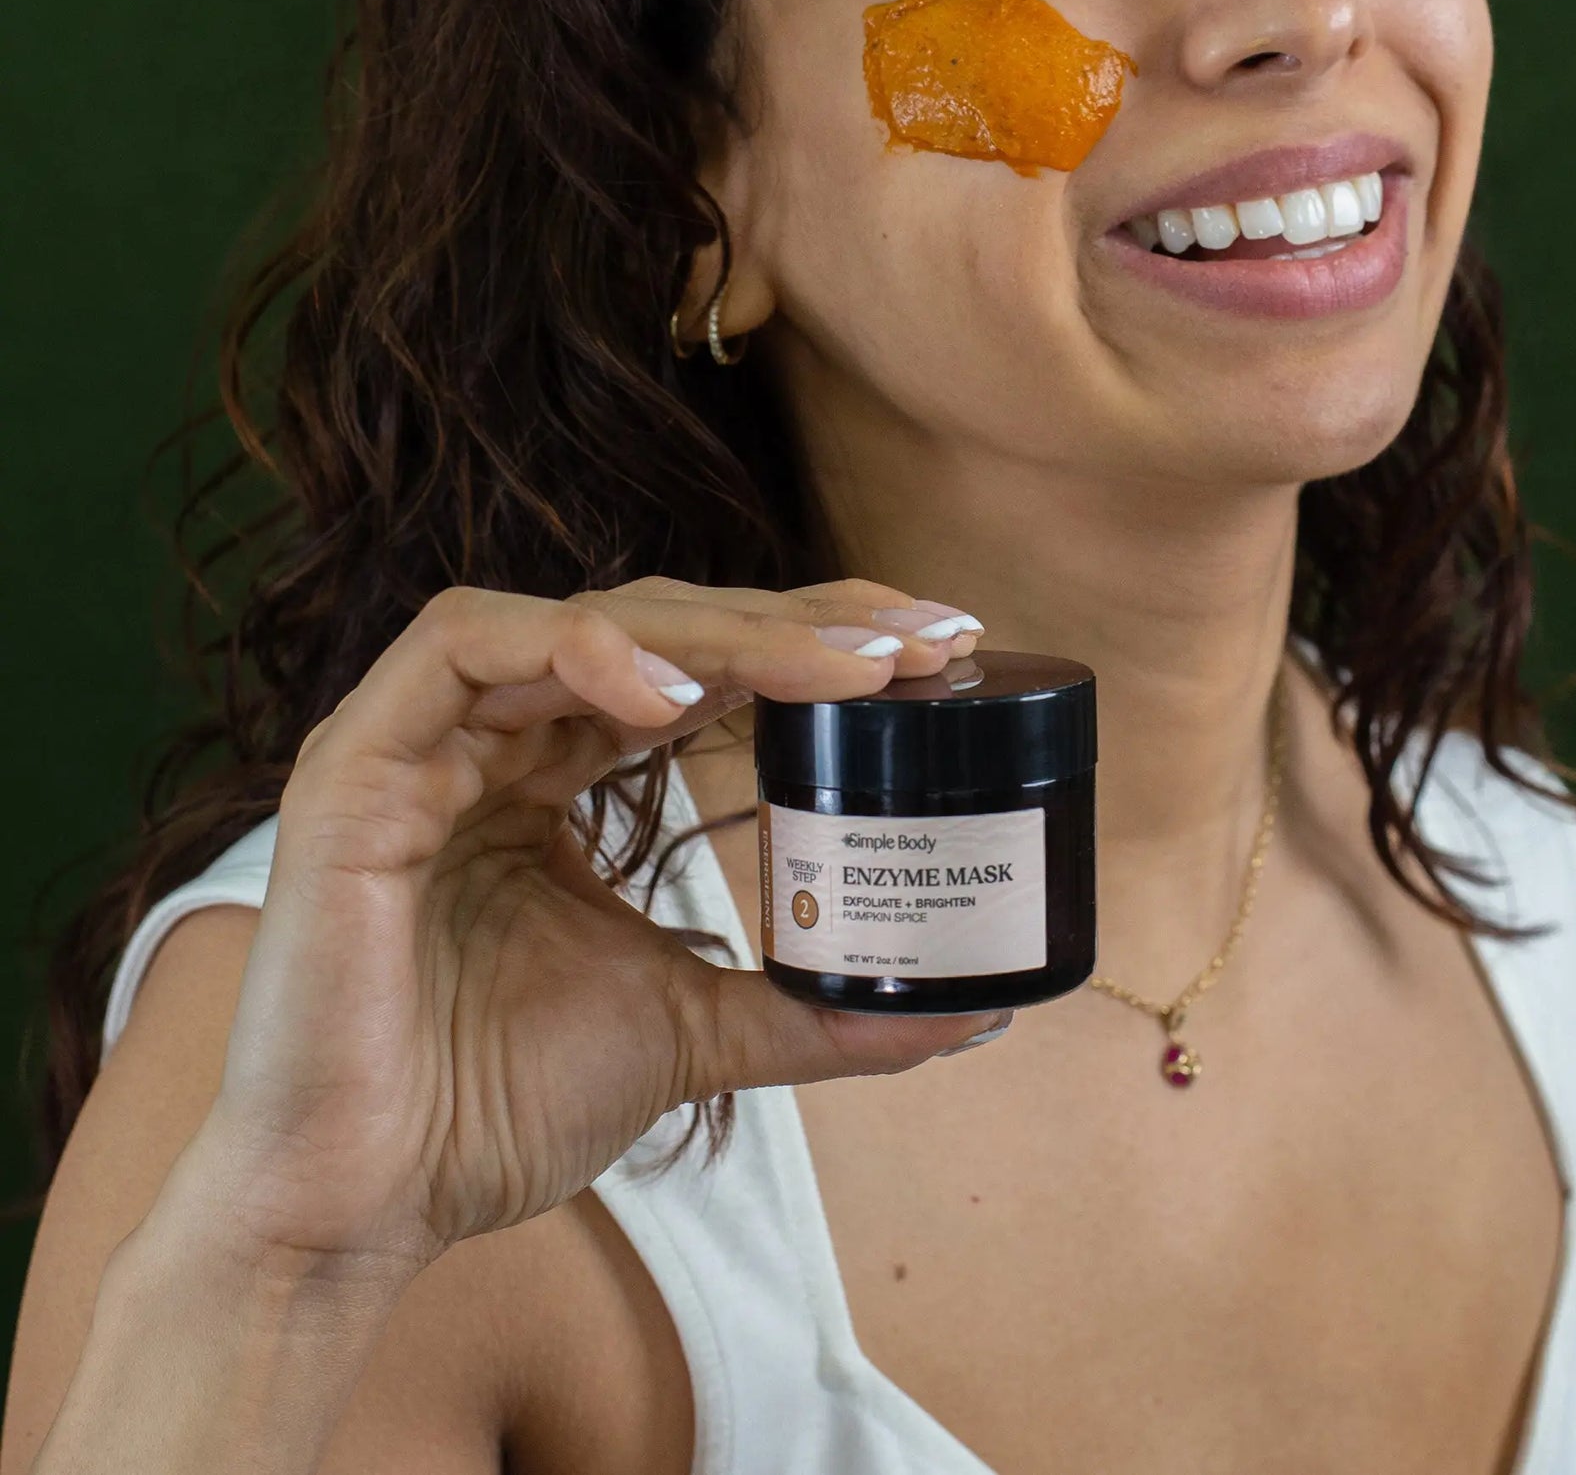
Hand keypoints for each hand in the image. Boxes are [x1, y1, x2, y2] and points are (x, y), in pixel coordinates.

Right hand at [187, 576, 991, 1283]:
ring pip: (581, 620)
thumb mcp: (689, 1031)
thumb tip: (966, 1014)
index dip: (809, 642)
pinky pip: (462, 648)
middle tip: (918, 641)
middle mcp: (493, 735)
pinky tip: (671, 695)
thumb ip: (809, 1008)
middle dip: (794, 620)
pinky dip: (575, 650)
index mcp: (554, 774)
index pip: (694, 664)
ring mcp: (423, 737)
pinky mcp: (360, 761)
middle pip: (656, 625)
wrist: (366, 1205)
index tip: (934, 653)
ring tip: (832, 667)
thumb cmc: (494, 1107)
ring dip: (718, 631)